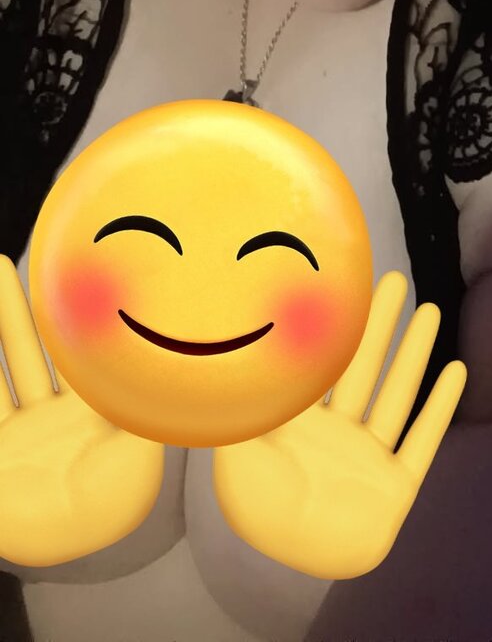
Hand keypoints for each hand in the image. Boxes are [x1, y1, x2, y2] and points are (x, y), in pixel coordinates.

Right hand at [0, 255, 163, 566]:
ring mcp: (29, 423)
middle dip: (55, 298)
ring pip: (16, 352)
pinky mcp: (0, 432)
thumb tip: (178, 373)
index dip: (116, 315)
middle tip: (53, 246)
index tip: (120, 266)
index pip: (113, 355)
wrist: (24, 540)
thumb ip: (146, 416)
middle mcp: (69, 413)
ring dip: (8, 311)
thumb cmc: (90, 512)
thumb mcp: (131, 461)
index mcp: (106, 413)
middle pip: (61, 341)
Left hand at [213, 270, 466, 579]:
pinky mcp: (396, 486)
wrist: (292, 562)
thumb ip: (243, 401)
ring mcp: (370, 457)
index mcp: (304, 422)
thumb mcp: (241, 444)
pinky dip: (440, 406)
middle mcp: (340, 432)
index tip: (349, 284)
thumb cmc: (258, 507)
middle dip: (380, 323)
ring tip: (430, 311)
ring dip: (413, 352)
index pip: (325, 361)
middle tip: (392, 280)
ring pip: (397, 392)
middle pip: (364, 366)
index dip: (338, 324)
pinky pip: (423, 439)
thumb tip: (232, 348)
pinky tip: (456, 371)